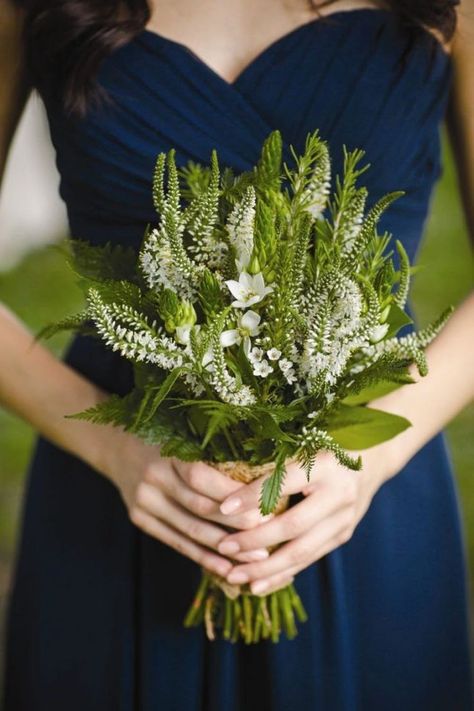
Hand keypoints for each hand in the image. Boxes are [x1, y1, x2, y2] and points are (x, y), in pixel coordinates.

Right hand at [102, 430, 273, 576]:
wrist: (116, 446)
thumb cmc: (166, 438)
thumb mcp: (185, 436)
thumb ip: (214, 453)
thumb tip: (261, 477)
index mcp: (168, 452)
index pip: (201, 476)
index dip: (231, 494)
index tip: (263, 505)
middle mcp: (153, 477)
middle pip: (199, 507)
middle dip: (236, 524)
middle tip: (269, 535)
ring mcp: (144, 501)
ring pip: (189, 530)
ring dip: (224, 548)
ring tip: (255, 557)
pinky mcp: (140, 519)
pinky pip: (176, 542)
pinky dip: (202, 557)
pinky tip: (225, 567)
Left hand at [215, 446, 392, 593]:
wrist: (372, 457)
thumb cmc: (323, 444)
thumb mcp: (302, 444)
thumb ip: (274, 463)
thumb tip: (229, 487)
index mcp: (325, 464)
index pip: (284, 482)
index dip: (253, 496)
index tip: (222, 507)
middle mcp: (339, 493)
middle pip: (293, 525)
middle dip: (255, 541)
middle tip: (224, 547)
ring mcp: (344, 518)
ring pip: (302, 551)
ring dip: (265, 568)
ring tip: (234, 576)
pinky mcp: (343, 535)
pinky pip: (309, 558)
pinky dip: (282, 573)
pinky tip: (258, 584)